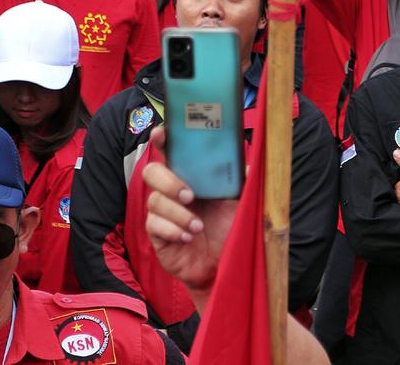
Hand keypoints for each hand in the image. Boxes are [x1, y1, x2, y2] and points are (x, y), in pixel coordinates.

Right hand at [143, 126, 239, 292]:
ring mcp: (163, 213)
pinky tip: (188, 237)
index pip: (170, 153)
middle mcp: (173, 191)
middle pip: (152, 172)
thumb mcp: (241, 202)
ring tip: (198, 227)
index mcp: (191, 177)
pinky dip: (172, 230)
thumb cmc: (231, 228)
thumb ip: (242, 181)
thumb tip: (248, 162)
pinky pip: (153, 225)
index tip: (161, 134)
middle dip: (168, 181)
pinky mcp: (158, 235)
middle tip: (190, 195)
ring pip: (154, 201)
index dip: (161, 140)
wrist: (226, 264)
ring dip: (178, 214)